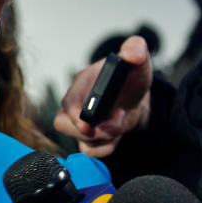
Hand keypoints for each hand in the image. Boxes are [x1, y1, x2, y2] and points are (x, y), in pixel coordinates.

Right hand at [53, 36, 152, 157]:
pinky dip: (105, 148)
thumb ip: (136, 51)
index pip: (68, 101)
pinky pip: (89, 151)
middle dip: (92, 130)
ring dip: (103, 138)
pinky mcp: (86, 138)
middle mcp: (74, 103)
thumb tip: (133, 54)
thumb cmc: (129, 80)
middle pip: (64, 124)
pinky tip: (116, 136)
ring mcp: (77, 123)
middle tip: (116, 123)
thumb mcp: (137, 62)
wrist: (134, 98)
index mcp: (82, 82)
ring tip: (120, 124)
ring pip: (79, 140)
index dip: (75, 115)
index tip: (88, 125)